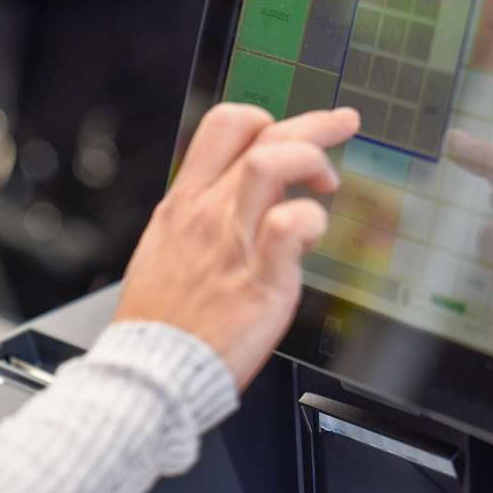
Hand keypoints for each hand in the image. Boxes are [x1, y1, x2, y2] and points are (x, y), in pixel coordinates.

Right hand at [115, 104, 360, 389]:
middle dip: (312, 123)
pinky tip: (311, 235)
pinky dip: (311, 220)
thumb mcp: (161, 255)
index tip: (286, 135)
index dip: (264, 121)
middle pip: (262, 135)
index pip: (222, 127)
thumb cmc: (159, 327)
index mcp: (182, 206)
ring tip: (326, 185)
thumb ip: (195, 227)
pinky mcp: (261, 276)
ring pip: (274, 162)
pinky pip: (292, 223)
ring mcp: (234, 241)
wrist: (152, 372)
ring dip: (312, 160)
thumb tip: (225, 212)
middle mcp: (207, 214)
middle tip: (340, 125)